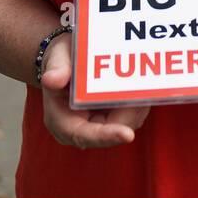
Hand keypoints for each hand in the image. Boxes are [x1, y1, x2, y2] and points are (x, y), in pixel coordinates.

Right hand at [38, 32, 149, 147]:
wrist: (69, 60)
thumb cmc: (61, 61)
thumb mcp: (56, 60)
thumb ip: (56, 69)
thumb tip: (52, 79)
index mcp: (62, 123)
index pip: (85, 136)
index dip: (106, 136)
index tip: (127, 135)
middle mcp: (83, 128)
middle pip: (114, 129)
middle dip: (130, 111)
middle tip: (143, 88)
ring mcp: (101, 125)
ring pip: (128, 122)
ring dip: (138, 104)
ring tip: (143, 80)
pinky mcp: (115, 118)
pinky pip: (133, 114)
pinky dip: (140, 100)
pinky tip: (145, 83)